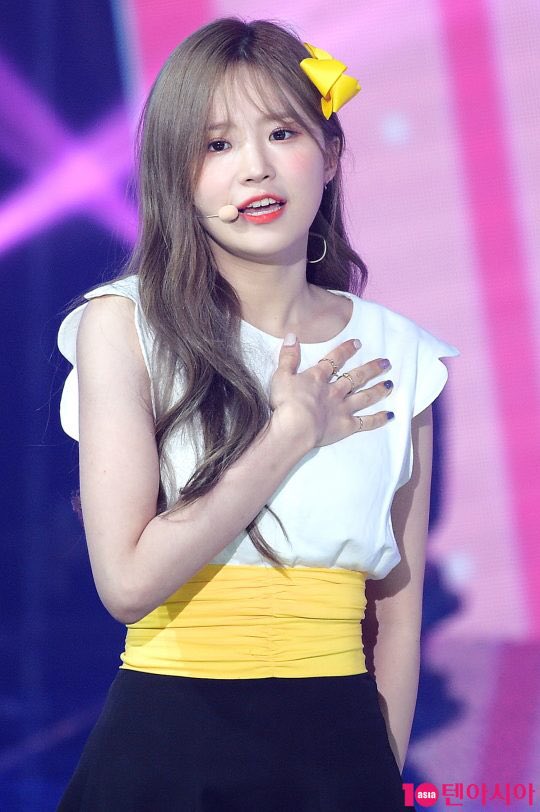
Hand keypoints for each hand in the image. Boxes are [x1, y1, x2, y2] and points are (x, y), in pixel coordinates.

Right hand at [269, 335, 393, 450]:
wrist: (296, 427)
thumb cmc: (286, 402)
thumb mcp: (281, 375)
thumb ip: (288, 356)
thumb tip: (292, 335)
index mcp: (318, 378)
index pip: (334, 359)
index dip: (346, 350)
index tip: (359, 343)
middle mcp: (335, 391)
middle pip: (356, 377)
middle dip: (372, 369)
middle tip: (386, 363)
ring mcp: (343, 408)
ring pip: (365, 397)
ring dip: (378, 390)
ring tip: (390, 384)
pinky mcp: (347, 426)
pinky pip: (366, 422)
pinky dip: (379, 419)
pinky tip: (390, 416)